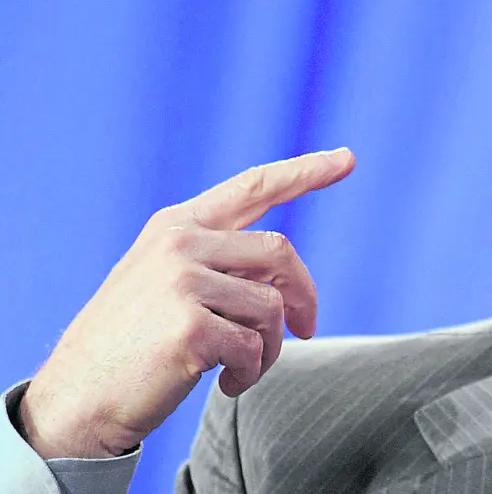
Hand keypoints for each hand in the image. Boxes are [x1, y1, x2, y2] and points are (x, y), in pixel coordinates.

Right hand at [17, 149, 354, 458]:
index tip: (347, 158)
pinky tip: (225, 384)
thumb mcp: (171, 285)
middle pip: (280, 253)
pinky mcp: (191, 326)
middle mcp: (180, 242)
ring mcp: (182, 281)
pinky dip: (252, 373)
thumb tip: (288, 282)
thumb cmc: (134, 345)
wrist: (78, 398)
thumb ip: (223, 266)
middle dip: (303, 295)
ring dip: (271, 348)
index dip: (305, 171)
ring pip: (272, 306)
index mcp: (177, 225)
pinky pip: (256, 347)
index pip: (253, 186)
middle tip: (307, 330)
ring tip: (242, 368)